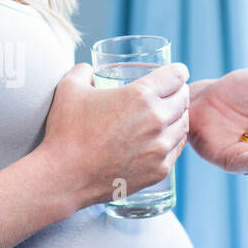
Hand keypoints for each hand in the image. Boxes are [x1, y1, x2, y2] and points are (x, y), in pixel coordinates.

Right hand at [39, 61, 190, 208]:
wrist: (64, 177)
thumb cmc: (65, 132)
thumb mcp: (69, 88)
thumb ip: (83, 71)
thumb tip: (89, 70)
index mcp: (140, 95)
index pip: (176, 76)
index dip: (178, 71)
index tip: (177, 72)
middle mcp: (156, 120)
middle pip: (183, 99)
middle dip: (179, 92)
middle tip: (172, 92)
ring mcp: (160, 147)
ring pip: (183, 125)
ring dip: (178, 117)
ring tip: (169, 115)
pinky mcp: (159, 170)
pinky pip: (177, 149)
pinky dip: (173, 140)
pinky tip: (163, 138)